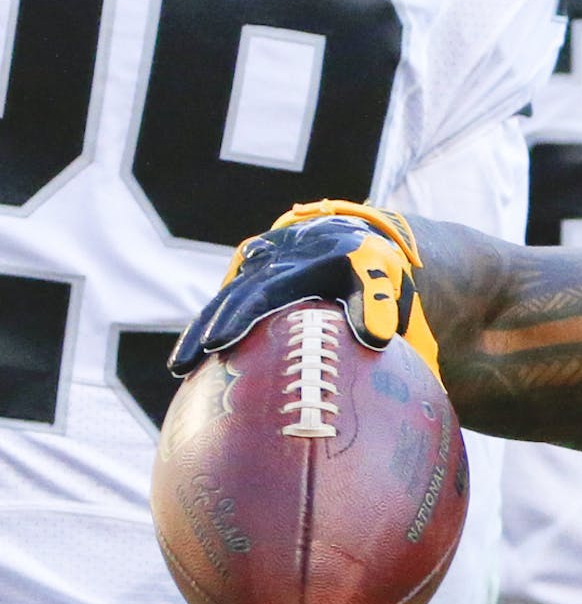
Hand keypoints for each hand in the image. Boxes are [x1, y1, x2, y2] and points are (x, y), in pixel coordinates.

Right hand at [171, 201, 434, 377]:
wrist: (348, 234)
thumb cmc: (368, 265)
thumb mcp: (380, 275)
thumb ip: (378, 302)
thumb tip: (377, 338)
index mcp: (300, 263)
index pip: (263, 291)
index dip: (239, 317)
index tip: (218, 342)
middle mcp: (270, 261)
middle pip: (232, 298)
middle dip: (208, 328)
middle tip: (187, 363)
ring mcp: (254, 268)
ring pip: (222, 301)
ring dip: (198, 332)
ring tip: (179, 368)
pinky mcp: (248, 277)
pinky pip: (224, 303)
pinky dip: (207, 327)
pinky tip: (192, 362)